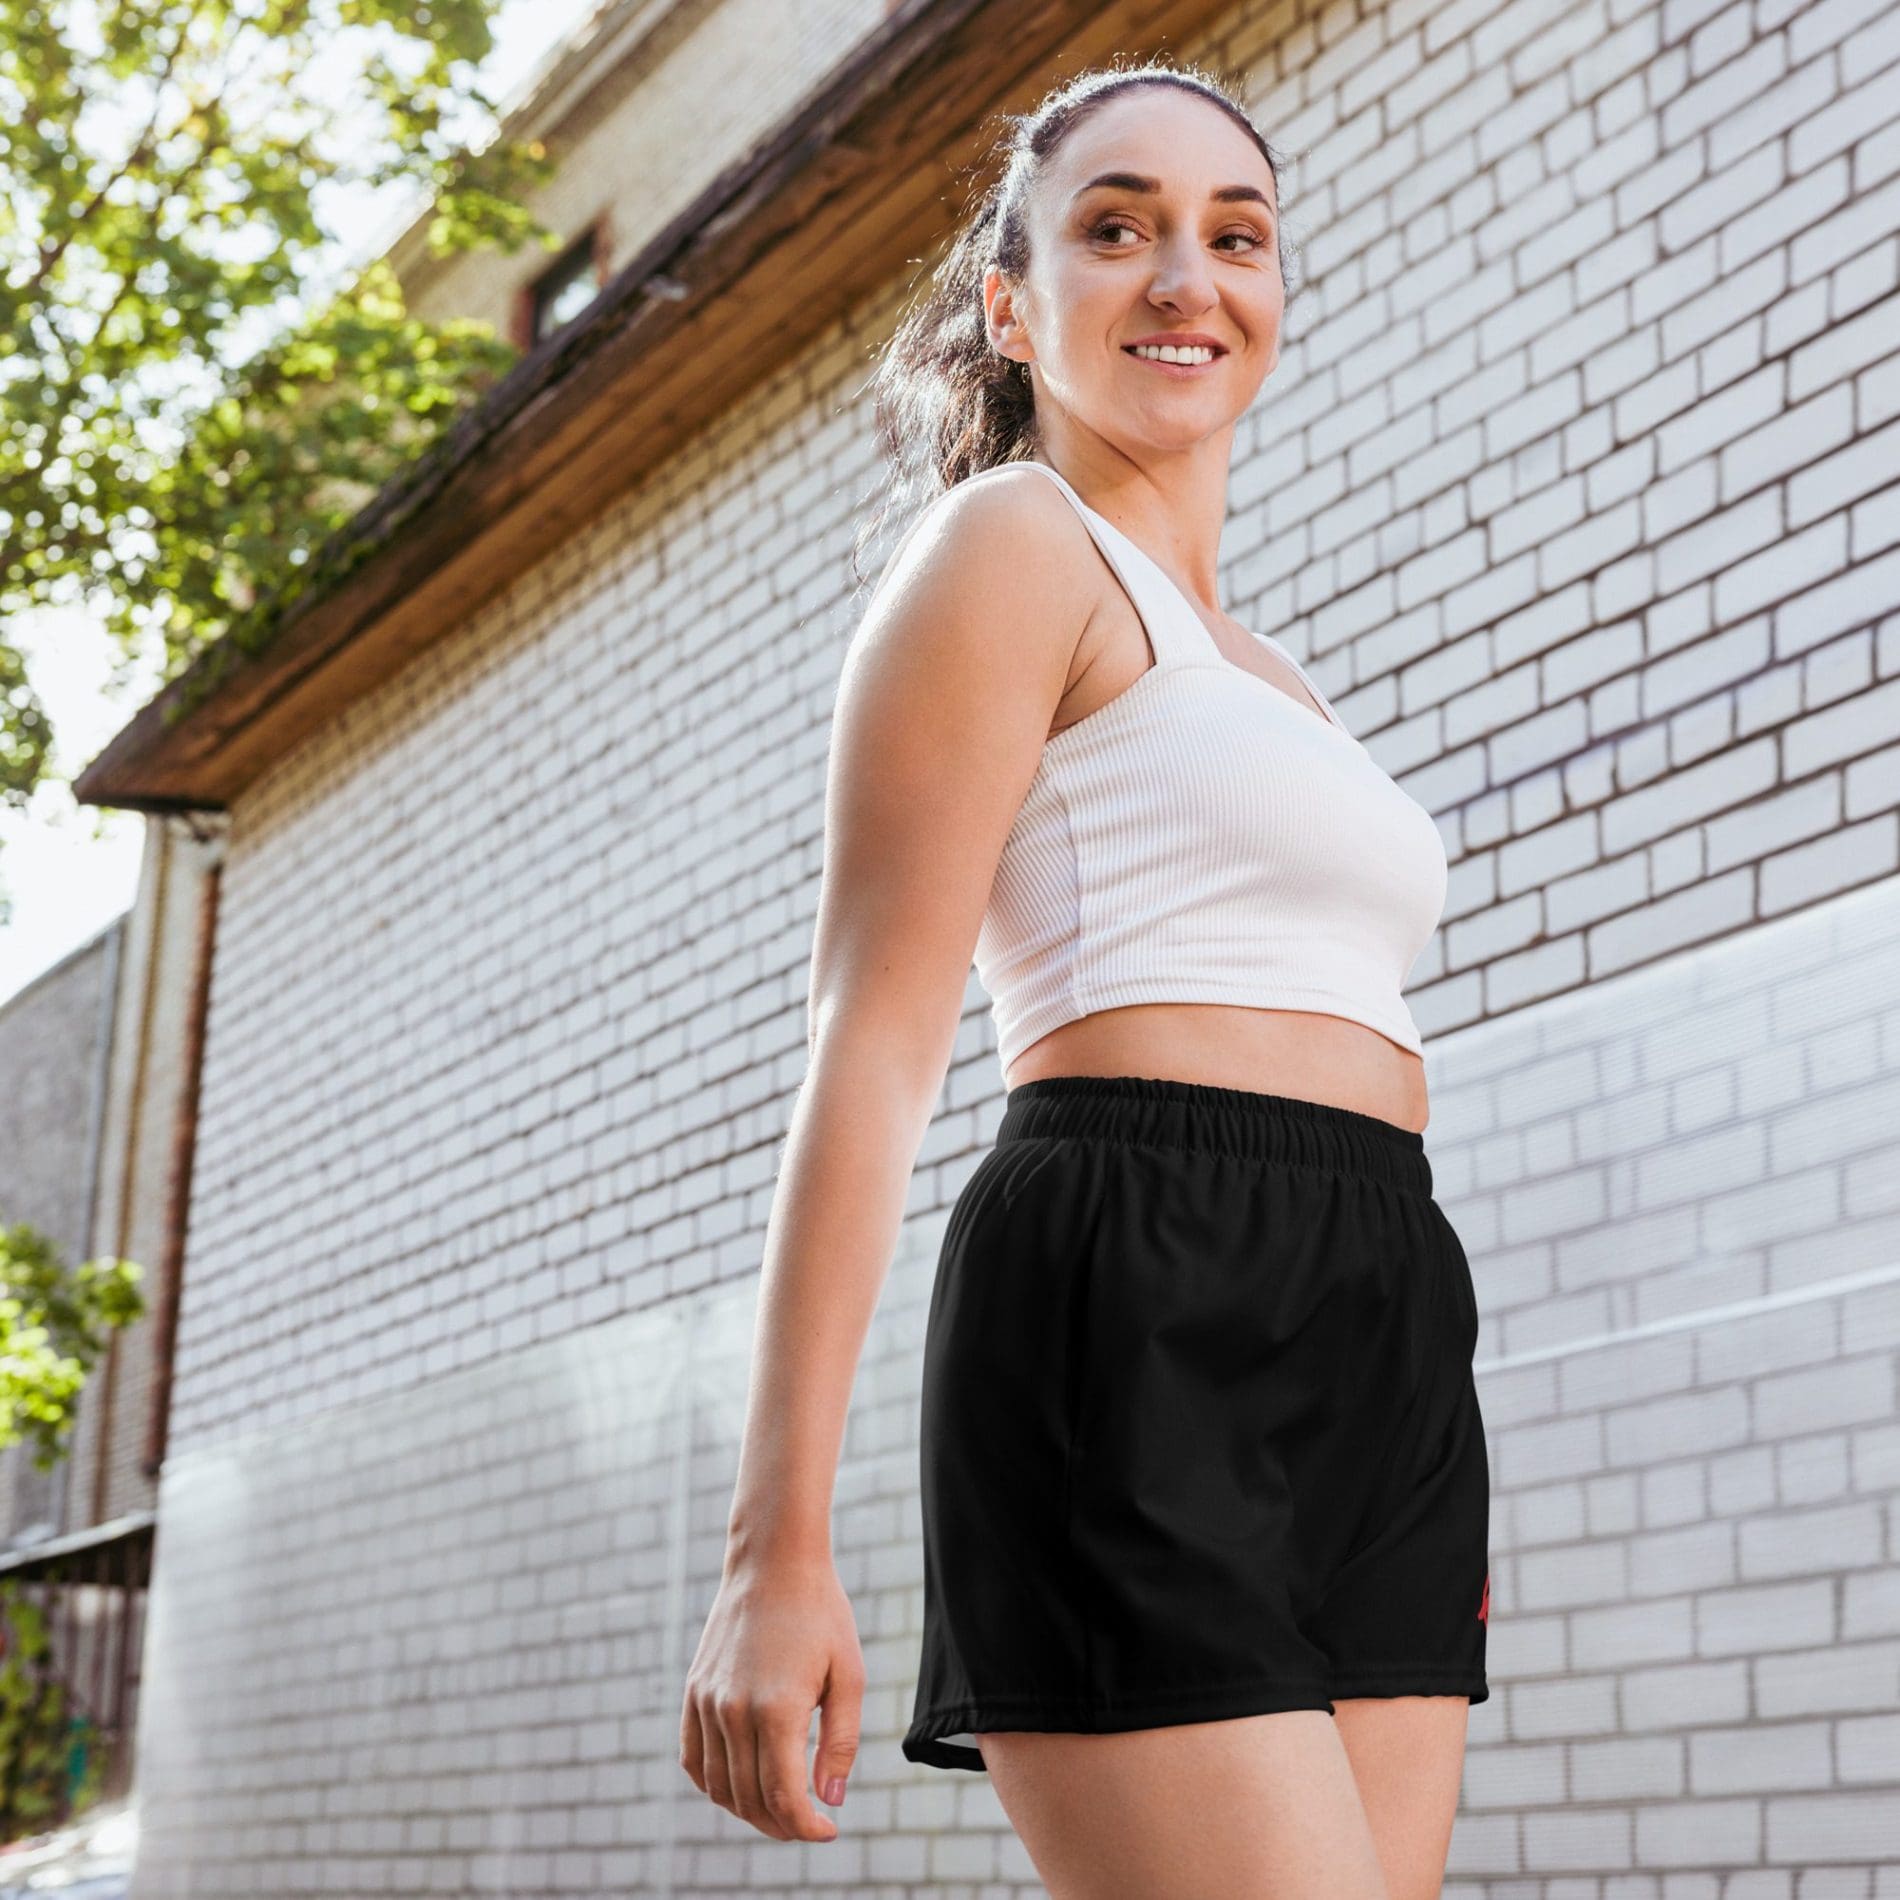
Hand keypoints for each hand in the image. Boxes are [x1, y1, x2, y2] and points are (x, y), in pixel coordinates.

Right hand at [680, 1552, 862, 1841]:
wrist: (774, 1562)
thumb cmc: (821, 1614)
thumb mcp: (849, 1674)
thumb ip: (841, 1742)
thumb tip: (829, 1800)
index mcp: (776, 1709)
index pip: (783, 1797)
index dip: (805, 1826)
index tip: (827, 1830)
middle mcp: (733, 1711)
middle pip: (750, 1799)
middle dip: (781, 1824)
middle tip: (808, 1824)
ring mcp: (707, 1702)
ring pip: (718, 1786)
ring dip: (747, 1810)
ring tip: (779, 1810)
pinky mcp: (694, 1691)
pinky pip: (692, 1758)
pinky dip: (712, 1785)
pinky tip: (738, 1786)